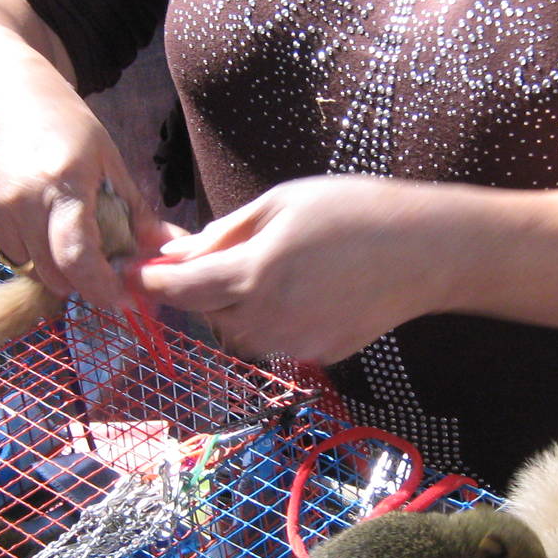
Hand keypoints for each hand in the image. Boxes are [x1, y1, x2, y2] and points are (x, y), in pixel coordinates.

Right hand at [0, 94, 166, 307]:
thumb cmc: (54, 113)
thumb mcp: (104, 153)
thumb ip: (135, 208)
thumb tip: (170, 248)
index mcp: (60, 183)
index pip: (79, 260)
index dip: (103, 288)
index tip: (122, 296)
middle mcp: (19, 204)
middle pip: (57, 276)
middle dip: (83, 279)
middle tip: (100, 260)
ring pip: (33, 269)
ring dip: (54, 264)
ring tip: (62, 223)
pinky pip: (9, 254)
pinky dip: (28, 247)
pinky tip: (31, 212)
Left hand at [134, 175, 445, 363]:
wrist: (426, 251)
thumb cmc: (354, 211)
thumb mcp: (282, 204)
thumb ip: (225, 234)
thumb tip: (178, 254)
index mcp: (254, 275)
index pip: (182, 289)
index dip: (151, 282)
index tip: (131, 274)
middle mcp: (269, 318)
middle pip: (209, 312)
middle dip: (204, 288)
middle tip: (222, 257)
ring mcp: (295, 342)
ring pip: (241, 331)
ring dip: (239, 305)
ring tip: (277, 267)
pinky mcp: (319, 354)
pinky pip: (277, 339)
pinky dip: (276, 317)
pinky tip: (309, 288)